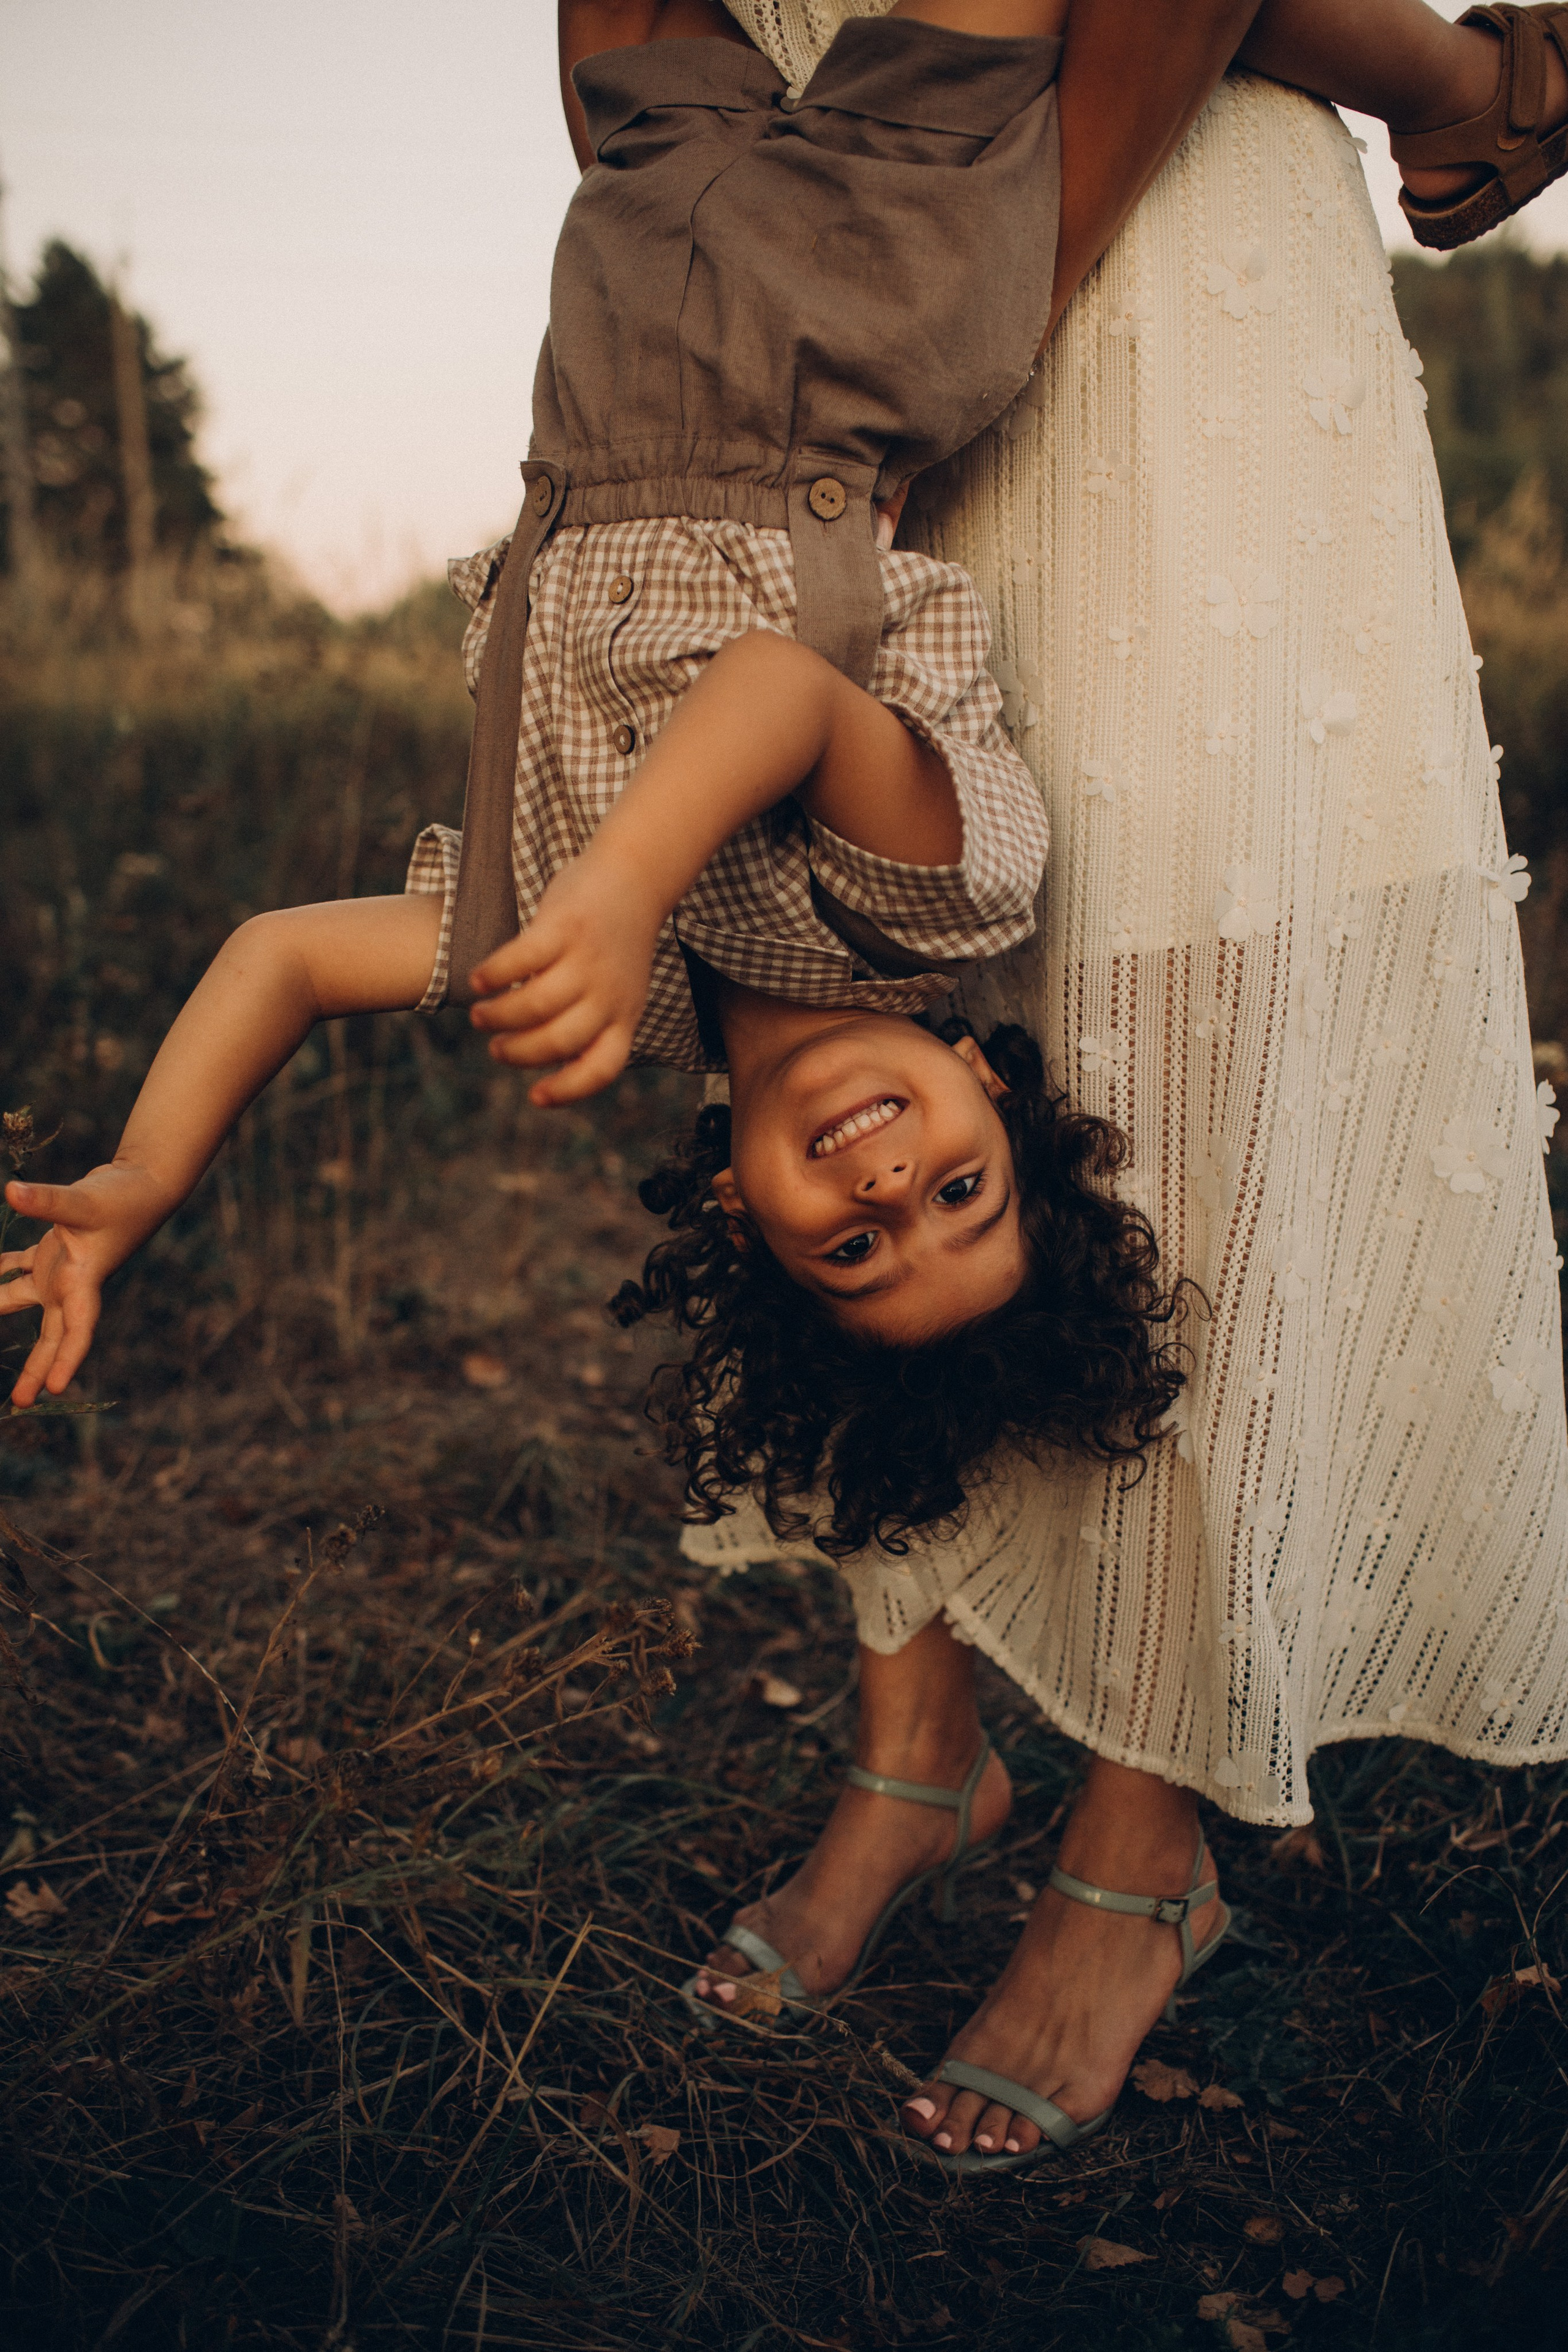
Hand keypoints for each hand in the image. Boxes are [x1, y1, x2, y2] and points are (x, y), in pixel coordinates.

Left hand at [1, 1163, 171, 1404]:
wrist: (143, 1183)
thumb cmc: (123, 1198)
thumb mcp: (85, 1201)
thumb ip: (47, 1200)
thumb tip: (11, 1191)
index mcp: (85, 1281)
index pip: (77, 1330)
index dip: (65, 1360)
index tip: (52, 1389)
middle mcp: (72, 1284)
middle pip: (53, 1335)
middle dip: (37, 1367)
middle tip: (20, 1403)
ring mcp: (62, 1269)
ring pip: (28, 1304)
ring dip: (2, 1314)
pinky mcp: (56, 1250)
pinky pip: (20, 1268)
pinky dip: (1, 1271)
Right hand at [467, 849, 661, 1105]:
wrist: (633, 876)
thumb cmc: (613, 942)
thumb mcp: (617, 989)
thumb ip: (590, 1021)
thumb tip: (542, 1057)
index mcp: (625, 1015)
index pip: (602, 1067)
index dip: (568, 1089)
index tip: (535, 1096)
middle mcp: (610, 992)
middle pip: (558, 1040)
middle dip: (518, 1052)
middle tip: (496, 1047)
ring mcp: (588, 959)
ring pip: (536, 1004)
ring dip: (499, 1017)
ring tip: (481, 1015)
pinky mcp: (566, 927)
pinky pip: (522, 959)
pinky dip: (493, 973)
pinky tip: (478, 979)